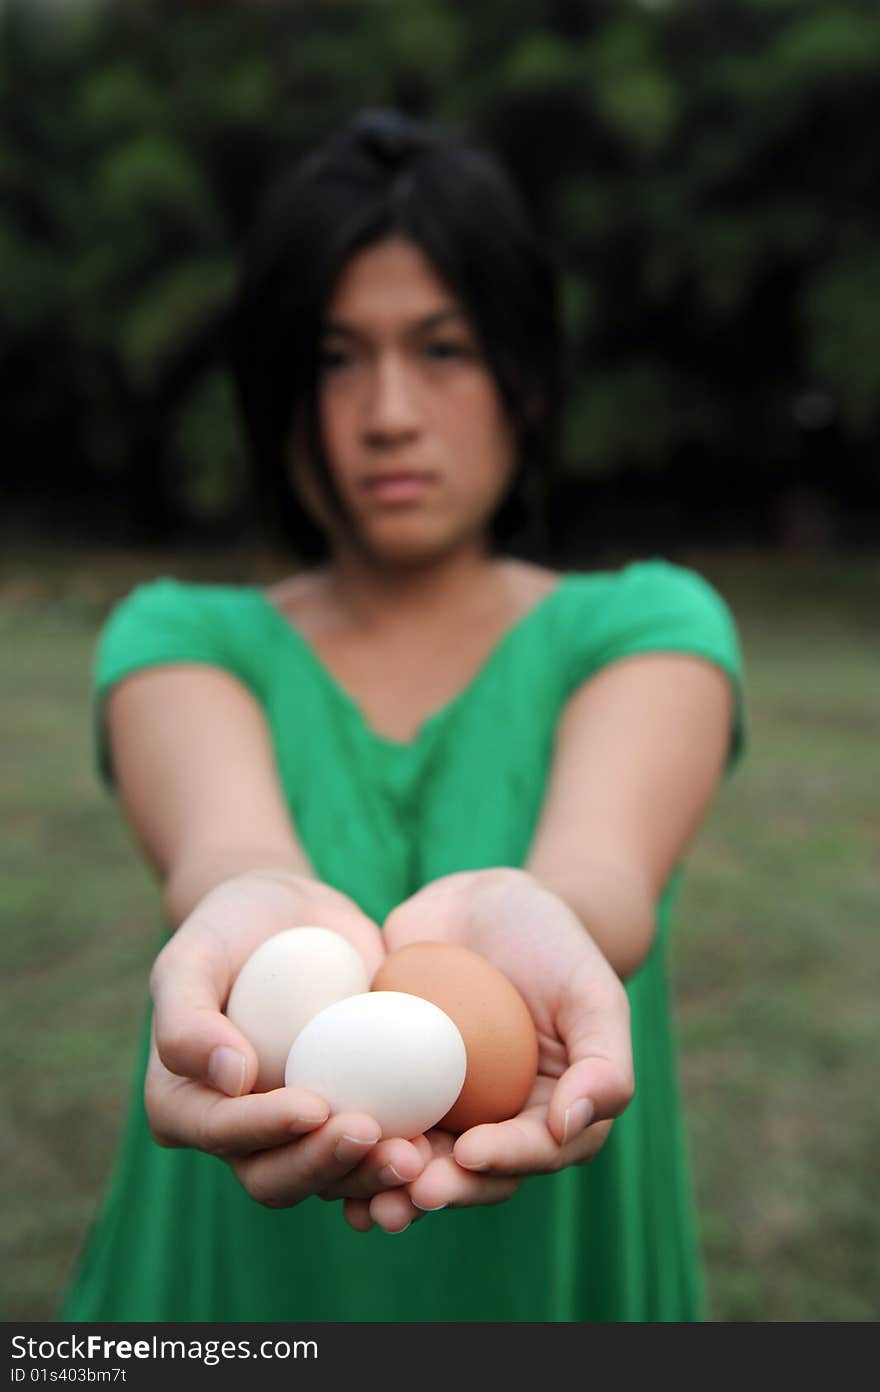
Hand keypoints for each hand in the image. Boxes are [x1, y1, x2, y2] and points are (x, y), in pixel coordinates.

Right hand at [145, 870, 428, 1209]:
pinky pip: (371, 1154)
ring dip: (370, 1179)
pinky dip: (399, 1160)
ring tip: (416, 1156)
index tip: (314, 1106)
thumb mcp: (190, 955)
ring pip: (328, 1179)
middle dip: (325, 1166)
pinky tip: (436, 1148)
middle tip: (377, 1138)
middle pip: (275, 1176)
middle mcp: (239, 1132)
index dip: (265, 1130)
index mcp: (184, 1105)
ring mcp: (295, 1131)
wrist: (288, 915)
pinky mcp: (346, 1114)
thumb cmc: (226, 929)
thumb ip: (186, 1017)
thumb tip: (231, 1080)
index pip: (221, 1133)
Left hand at [332, 869, 633, 1232]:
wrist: (485, 902)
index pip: (533, 1154)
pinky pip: (372, 1120)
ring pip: (416, 1163)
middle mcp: (495, 1124)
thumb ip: (604, 1063)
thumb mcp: (592, 992)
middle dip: (439, 1191)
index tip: (469, 1153)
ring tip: (359, 1196)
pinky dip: (347, 1142)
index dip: (503, 1162)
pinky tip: (319, 1147)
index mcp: (551, 1116)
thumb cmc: (553, 942)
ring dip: (387, 1186)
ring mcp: (441, 1108)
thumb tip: (572, 1127)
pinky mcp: (392, 1085)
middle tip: (406, 1193)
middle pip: (469, 1175)